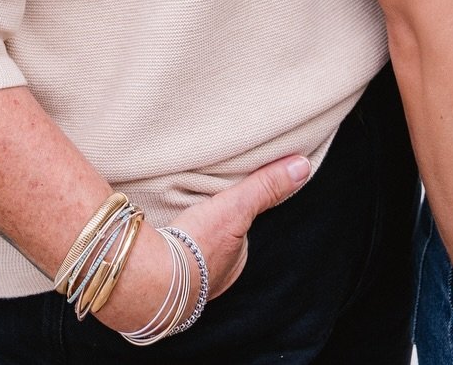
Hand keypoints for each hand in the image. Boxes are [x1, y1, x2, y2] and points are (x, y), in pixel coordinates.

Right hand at [97, 154, 311, 334]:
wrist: (152, 277)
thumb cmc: (198, 246)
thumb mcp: (237, 208)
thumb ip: (266, 187)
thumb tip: (301, 166)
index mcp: (232, 265)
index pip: (238, 235)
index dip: (231, 217)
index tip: (222, 200)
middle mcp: (211, 280)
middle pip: (212, 246)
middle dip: (205, 231)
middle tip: (192, 205)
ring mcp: (182, 285)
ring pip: (186, 255)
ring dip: (180, 240)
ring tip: (169, 218)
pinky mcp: (154, 283)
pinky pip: (160, 262)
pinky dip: (158, 251)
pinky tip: (151, 238)